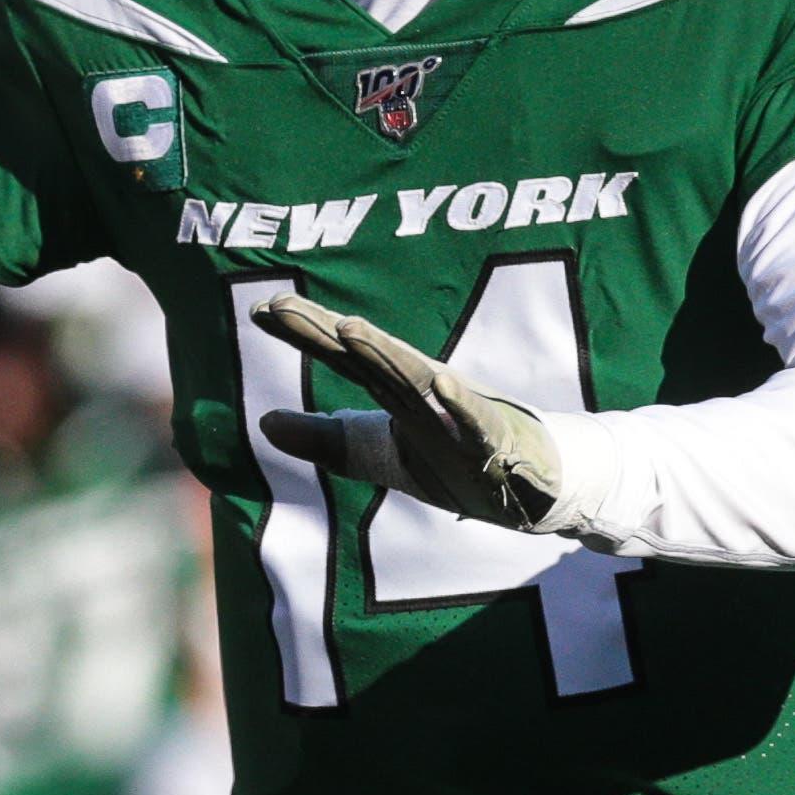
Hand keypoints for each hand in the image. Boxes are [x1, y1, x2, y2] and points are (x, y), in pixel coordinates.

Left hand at [249, 292, 563, 530]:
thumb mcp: (381, 454)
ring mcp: (458, 413)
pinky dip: (460, 403)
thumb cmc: (455, 459)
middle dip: (330, 331)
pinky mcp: (494, 440)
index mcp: (396, 391)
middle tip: (284, 306)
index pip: (344, 356)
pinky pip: (476, 421)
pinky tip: (442, 383)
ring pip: (417, 379)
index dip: (304, 333)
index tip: (261, 308)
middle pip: (370, 358)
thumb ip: (327, 439)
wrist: (533, 488)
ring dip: (385, 354)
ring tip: (350, 329)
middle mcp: (423, 392)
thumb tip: (263, 422)